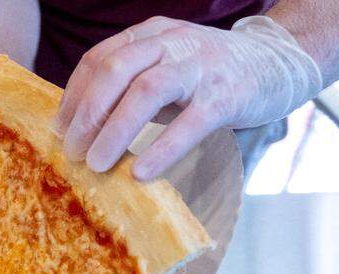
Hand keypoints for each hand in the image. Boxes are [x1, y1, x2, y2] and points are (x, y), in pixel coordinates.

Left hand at [55, 15, 321, 179]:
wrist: (280, 60)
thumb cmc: (209, 73)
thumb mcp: (163, 67)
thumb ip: (128, 86)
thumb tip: (81, 128)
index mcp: (150, 36)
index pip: (98, 59)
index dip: (73, 97)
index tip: (58, 131)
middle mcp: (171, 43)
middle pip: (114, 70)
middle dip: (87, 114)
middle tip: (72, 152)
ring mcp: (201, 66)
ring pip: (146, 90)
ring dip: (115, 131)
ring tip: (97, 164)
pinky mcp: (227, 94)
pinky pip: (190, 122)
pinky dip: (162, 148)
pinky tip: (142, 172)